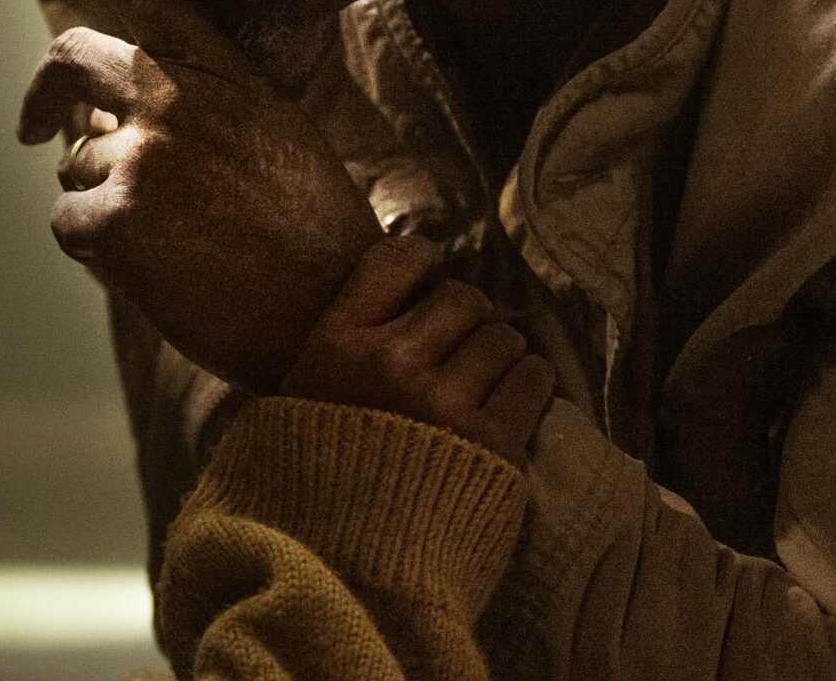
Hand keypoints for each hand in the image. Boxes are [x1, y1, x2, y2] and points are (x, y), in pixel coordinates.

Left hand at [16, 0, 383, 392]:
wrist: (336, 315)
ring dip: (102, 198)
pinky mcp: (114, 214)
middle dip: (48, 97)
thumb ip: (196, 103)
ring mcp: (144, 152)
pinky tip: (160, 270)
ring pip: (74, 159)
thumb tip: (104, 114)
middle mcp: (178, 95)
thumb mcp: (272, 134)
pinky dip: (99, 251)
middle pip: (73, 59)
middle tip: (33, 128)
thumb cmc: (306, 232)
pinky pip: (68, 220)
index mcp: (223, 69)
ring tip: (176, 240)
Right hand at [282, 235, 556, 468]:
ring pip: (504, 338)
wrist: (346, 576)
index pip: (397, 259)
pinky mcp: (492, 442)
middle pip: (463, 298)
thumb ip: (341, 346)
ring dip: (502, 356)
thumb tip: (398, 295)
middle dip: (471, 320)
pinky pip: (533, 379)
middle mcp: (389, 362)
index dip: (424, 264)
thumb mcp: (301, 401)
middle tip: (463, 349)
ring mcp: (443, 402)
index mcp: (335, 344)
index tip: (430, 285)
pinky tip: (512, 403)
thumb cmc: (317, 487)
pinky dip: (529, 385)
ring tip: (485, 384)